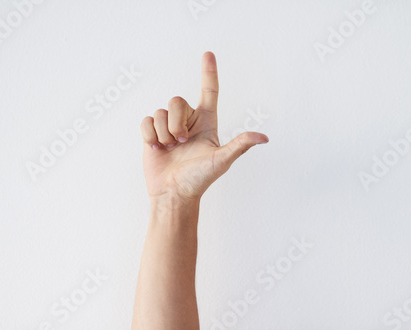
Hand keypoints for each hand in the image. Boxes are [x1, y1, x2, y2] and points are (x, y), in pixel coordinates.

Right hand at [141, 52, 268, 200]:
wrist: (173, 194)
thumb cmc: (199, 179)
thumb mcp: (221, 160)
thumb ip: (240, 145)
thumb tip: (264, 137)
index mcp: (206, 123)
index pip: (209, 92)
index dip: (209, 72)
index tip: (208, 53)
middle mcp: (188, 122)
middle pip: (177, 101)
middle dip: (177, 123)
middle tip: (182, 143)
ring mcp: (169, 127)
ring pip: (160, 112)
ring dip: (164, 133)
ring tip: (170, 149)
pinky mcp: (153, 134)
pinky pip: (147, 120)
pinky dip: (150, 135)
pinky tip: (157, 149)